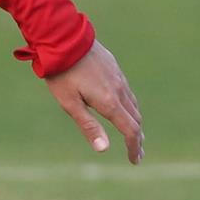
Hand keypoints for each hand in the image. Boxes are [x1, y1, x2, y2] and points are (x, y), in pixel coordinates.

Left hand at [44, 41, 143, 163]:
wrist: (63, 38)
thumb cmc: (61, 74)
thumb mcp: (69, 103)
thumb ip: (88, 126)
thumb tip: (104, 149)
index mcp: (109, 101)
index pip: (130, 130)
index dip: (134, 148)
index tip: (135, 161)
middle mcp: (119, 90)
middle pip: (136, 119)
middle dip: (137, 138)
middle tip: (137, 153)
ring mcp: (118, 77)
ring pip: (133, 104)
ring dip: (136, 122)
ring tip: (133, 133)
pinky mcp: (114, 68)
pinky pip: (128, 91)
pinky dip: (130, 106)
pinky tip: (123, 107)